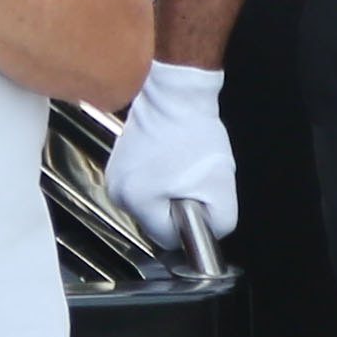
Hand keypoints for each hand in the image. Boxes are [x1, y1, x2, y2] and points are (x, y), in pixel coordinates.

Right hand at [103, 59, 238, 249]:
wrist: (176, 97)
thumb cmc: (194, 135)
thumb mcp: (221, 190)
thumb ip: (218, 224)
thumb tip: (206, 233)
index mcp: (137, 200)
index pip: (168, 239)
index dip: (190, 224)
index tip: (196, 200)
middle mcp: (117, 191)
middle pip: (157, 224)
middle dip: (177, 209)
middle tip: (190, 181)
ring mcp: (114, 176)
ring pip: (151, 207)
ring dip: (168, 196)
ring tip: (179, 169)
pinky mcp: (118, 165)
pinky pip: (144, 189)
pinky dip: (159, 182)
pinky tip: (169, 163)